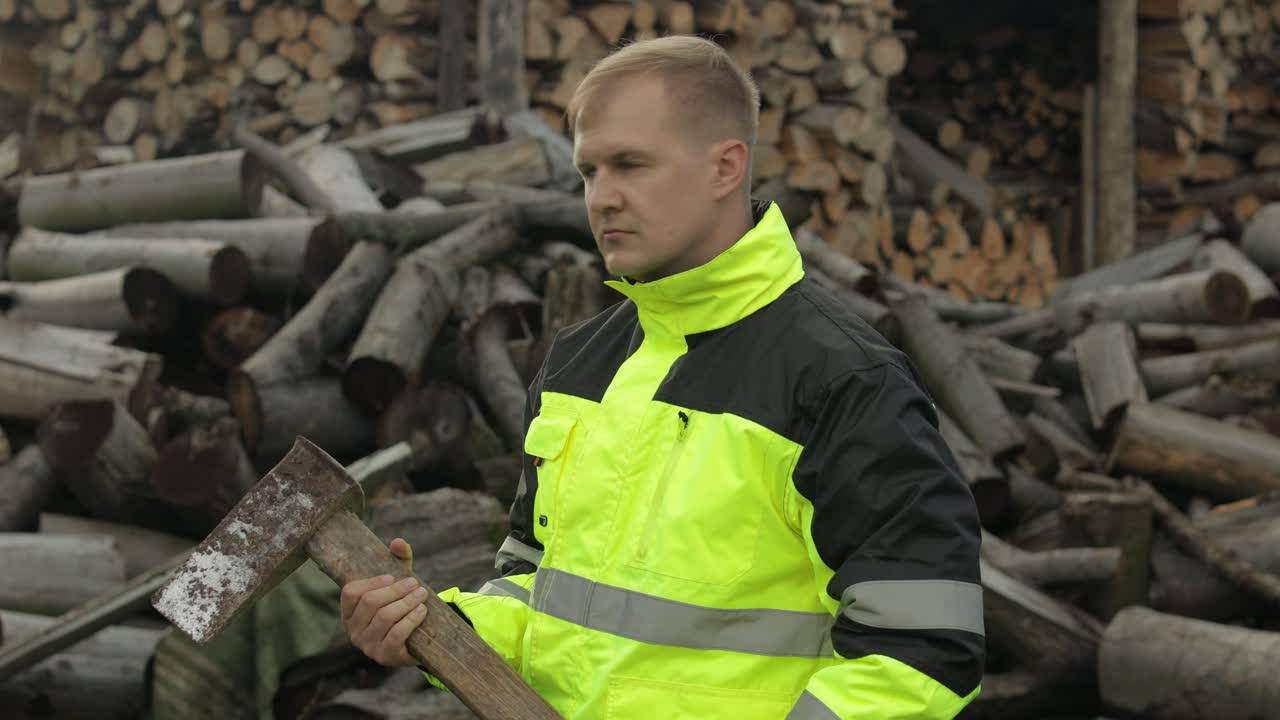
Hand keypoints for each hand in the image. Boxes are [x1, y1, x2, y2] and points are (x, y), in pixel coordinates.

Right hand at [340, 537, 428, 666]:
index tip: (391, 577)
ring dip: (407, 602)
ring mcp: (368, 646)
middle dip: (396, 590)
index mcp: (349, 613)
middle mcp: (354, 631)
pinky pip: (396, 634)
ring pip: (385, 617)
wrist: (418, 638)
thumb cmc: (403, 605)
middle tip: (415, 583)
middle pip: (371, 603)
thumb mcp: (400, 582)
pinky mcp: (386, 656)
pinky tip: (422, 611)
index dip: (371, 582)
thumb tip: (398, 542)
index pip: (350, 592)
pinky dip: (411, 619)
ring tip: (422, 594)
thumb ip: (399, 559)